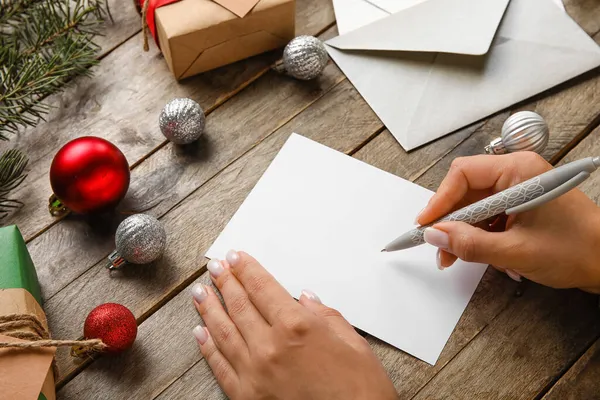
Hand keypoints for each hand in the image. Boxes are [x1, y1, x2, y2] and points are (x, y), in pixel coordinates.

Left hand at [191, 251, 397, 399]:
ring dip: (209, 308)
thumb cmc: (360, 390)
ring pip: (224, 331)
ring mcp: (255, 373)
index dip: (246, 269)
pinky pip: (220, 366)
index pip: (262, 287)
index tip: (235, 258)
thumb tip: (306, 300)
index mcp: (297, 327)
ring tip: (200, 292)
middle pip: (240, 305)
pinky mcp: (248, 397)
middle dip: (225, 282)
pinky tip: (201, 332)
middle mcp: (271, 347)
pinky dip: (208, 347)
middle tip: (214, 268)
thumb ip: (325, 316)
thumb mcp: (353, 342)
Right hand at [416, 152, 599, 292]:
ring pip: (475, 206)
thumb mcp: (517, 251)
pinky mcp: (522, 206)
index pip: (463, 174)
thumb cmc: (578, 250)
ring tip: (459, 258)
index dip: (440, 200)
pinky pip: (489, 216)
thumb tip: (435, 235)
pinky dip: (481, 236)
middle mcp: (517, 174)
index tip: (425, 224)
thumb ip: (471, 244)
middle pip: (466, 191)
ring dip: (465, 233)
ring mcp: (520, 190)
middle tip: (440, 248)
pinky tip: (486, 256)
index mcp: (519, 170)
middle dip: (451, 222)